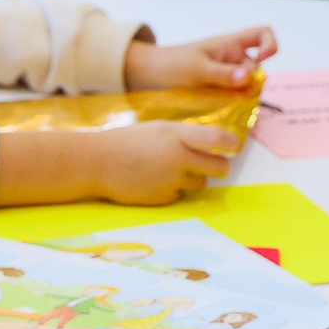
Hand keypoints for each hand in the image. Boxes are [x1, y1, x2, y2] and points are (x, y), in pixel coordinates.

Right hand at [75, 121, 240, 204]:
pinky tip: (155, 181)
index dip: (231, 143)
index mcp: (177, 135)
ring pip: (201, 184)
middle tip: (210, 163)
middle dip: (218, 166)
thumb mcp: (159, 129)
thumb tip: (213, 144)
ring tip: (170, 170)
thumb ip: (185, 136)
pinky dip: (173, 190)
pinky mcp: (163, 198)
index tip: (232, 145)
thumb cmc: (128, 142)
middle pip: (220, 168)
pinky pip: (180, 195)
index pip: (218, 138)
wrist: (96, 163)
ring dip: (192, 178)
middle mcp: (178, 158)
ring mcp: (171, 180)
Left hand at [123, 26, 277, 90]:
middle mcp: (234, 59)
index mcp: (231, 44)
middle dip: (250, 83)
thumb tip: (247, 78)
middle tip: (233, 96)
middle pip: (257, 69)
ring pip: (248, 87)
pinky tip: (224, 111)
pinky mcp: (222, 91)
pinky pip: (237, 98)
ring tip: (224, 105)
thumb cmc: (173, 63)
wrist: (152, 75)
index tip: (262, 59)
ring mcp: (229, 76)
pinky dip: (235, 105)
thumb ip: (222, 73)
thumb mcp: (197, 68)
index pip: (262, 34)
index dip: (270, 45)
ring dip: (242, 97)